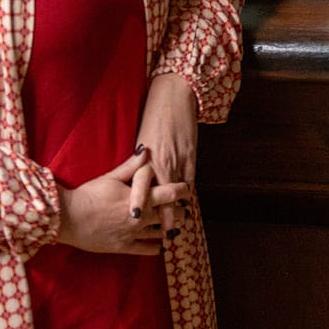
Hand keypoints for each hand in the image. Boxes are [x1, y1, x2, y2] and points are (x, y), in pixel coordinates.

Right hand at [57, 149, 188, 254]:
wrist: (69, 218)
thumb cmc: (89, 194)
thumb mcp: (111, 177)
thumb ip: (132, 166)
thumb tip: (146, 151)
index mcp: (141, 199)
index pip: (170, 194)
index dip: (181, 191)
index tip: (187, 190)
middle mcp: (141, 218)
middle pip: (170, 214)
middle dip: (179, 210)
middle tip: (184, 208)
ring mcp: (134, 234)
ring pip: (161, 233)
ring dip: (169, 228)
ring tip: (174, 225)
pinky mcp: (124, 247)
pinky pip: (146, 250)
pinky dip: (155, 247)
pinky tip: (160, 244)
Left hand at [137, 74, 197, 232]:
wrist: (174, 95)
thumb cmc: (154, 116)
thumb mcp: (144, 139)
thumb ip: (142, 160)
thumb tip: (138, 179)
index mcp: (146, 155)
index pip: (142, 184)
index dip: (140, 201)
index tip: (136, 217)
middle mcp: (162, 158)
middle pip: (162, 193)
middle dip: (164, 214)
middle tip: (165, 233)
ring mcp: (179, 157)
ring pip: (179, 189)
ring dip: (179, 207)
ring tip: (179, 225)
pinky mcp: (191, 153)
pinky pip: (191, 177)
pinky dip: (189, 191)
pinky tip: (189, 203)